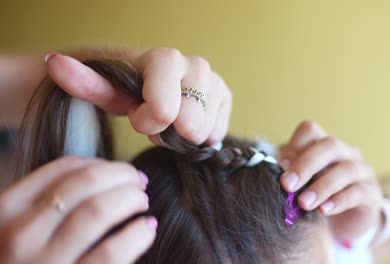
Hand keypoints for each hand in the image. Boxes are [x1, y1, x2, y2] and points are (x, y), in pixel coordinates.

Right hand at [0, 156, 155, 263]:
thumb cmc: (21, 262)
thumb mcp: (16, 230)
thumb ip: (44, 205)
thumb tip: (100, 176)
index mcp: (6, 210)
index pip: (64, 168)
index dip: (101, 163)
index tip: (118, 170)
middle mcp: (21, 233)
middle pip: (86, 182)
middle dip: (122, 175)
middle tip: (138, 181)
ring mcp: (45, 262)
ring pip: (99, 210)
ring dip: (131, 198)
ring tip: (142, 202)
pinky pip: (112, 252)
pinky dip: (137, 234)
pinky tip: (147, 228)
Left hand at [45, 48, 231, 144]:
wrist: (152, 85)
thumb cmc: (128, 90)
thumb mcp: (105, 90)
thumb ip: (83, 80)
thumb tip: (54, 62)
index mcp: (165, 59)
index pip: (165, 108)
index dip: (150, 122)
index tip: (138, 118)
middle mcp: (196, 65)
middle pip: (190, 123)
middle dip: (168, 130)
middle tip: (155, 121)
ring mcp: (215, 80)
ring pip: (205, 130)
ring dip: (183, 135)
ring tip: (171, 122)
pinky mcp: (226, 96)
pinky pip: (217, 133)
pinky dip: (199, 136)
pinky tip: (186, 123)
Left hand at [279, 121, 381, 238]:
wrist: (345, 224)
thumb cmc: (316, 196)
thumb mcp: (300, 183)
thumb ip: (290, 171)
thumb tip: (279, 163)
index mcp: (323, 145)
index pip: (310, 131)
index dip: (295, 144)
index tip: (279, 165)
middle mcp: (345, 153)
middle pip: (330, 145)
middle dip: (306, 164)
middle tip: (287, 185)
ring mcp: (362, 171)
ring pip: (346, 169)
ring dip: (322, 186)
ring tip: (304, 203)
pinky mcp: (372, 193)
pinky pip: (358, 192)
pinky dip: (339, 200)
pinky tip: (324, 210)